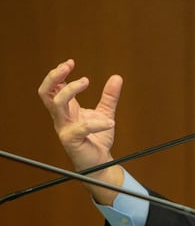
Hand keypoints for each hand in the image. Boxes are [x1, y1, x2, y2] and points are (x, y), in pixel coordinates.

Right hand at [38, 59, 123, 203]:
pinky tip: (110, 123)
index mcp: (67, 110)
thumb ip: (109, 97)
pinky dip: (97, 123)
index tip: (70, 62)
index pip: (53, 88)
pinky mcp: (72, 140)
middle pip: (46, 93)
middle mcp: (62, 118)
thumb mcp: (105, 113)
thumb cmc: (98, 139)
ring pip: (57, 104)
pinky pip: (81, 128)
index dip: (58, 74)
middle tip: (69, 66)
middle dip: (54, 77)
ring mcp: (64, 129)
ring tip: (87, 81)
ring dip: (70, 90)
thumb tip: (117, 77)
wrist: (101, 162)